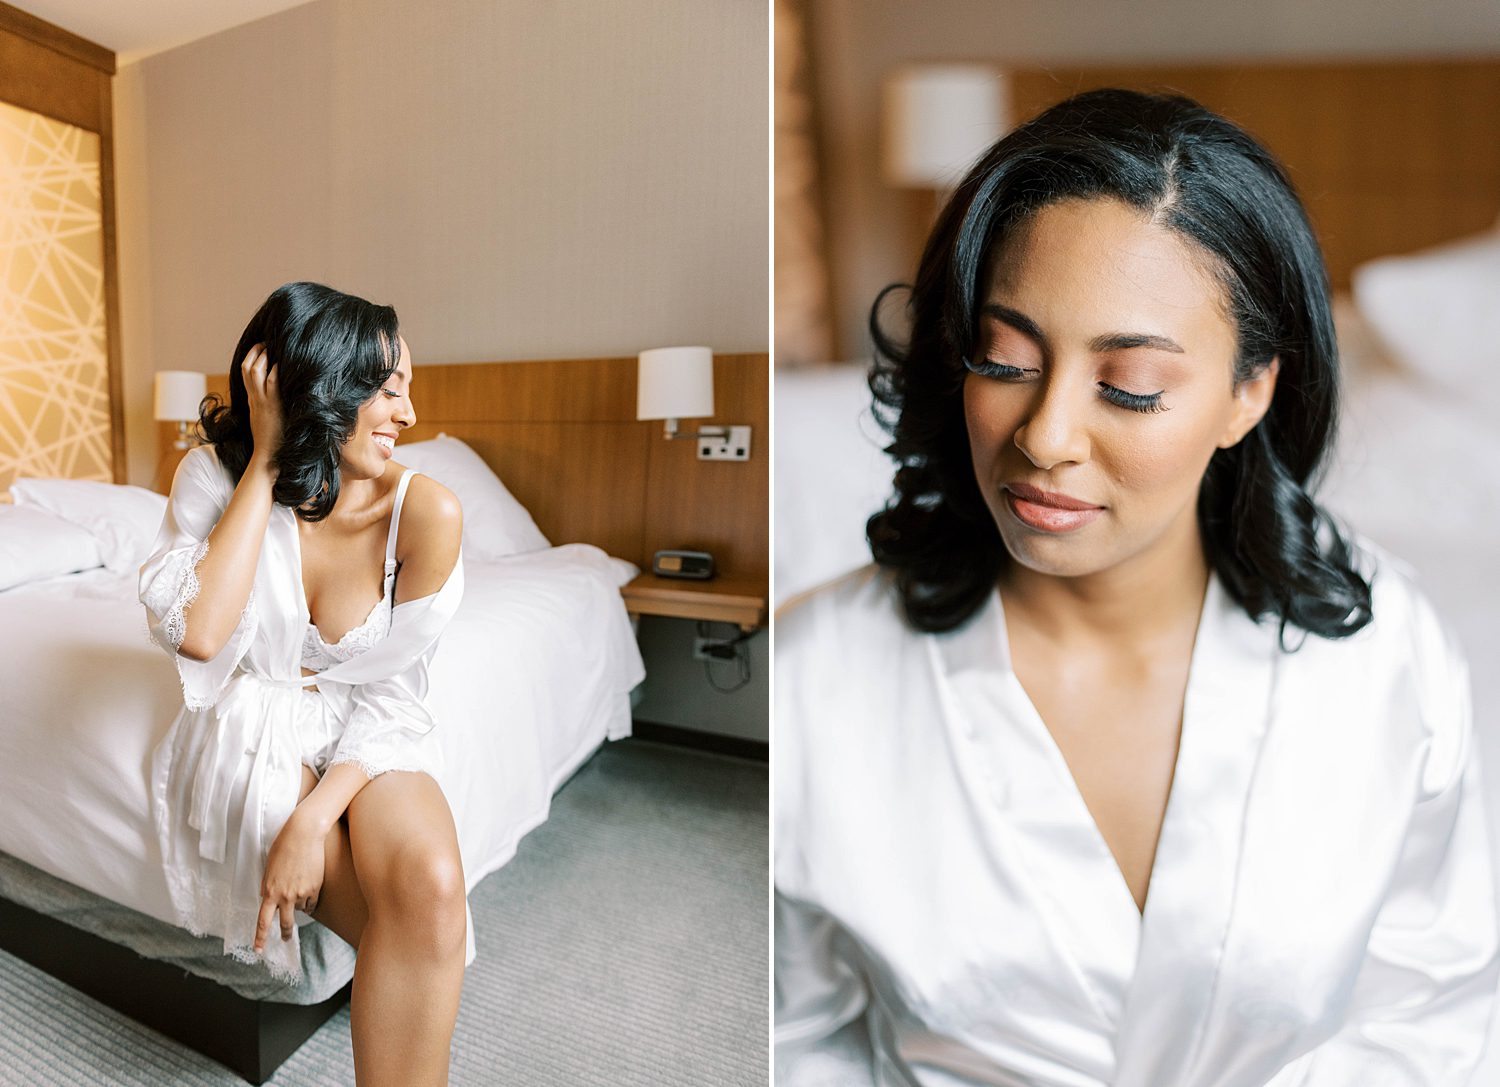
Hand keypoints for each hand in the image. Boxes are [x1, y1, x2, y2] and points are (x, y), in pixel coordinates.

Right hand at [242, 343, 283, 468]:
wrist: (267, 457)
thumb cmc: (270, 441)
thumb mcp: (263, 420)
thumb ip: (265, 407)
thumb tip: (274, 399)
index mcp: (252, 401)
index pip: (246, 374)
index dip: (251, 359)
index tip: (260, 349)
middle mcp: (255, 399)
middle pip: (247, 368)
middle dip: (255, 352)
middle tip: (266, 342)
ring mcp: (263, 401)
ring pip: (255, 371)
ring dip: (263, 356)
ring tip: (272, 347)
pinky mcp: (272, 406)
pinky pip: (272, 383)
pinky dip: (276, 370)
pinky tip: (284, 363)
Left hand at [255, 812, 324, 953]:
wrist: (304, 834)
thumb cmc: (283, 846)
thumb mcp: (269, 867)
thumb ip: (268, 885)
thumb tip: (268, 898)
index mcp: (270, 891)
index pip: (263, 921)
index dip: (260, 938)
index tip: (258, 950)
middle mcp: (285, 896)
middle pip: (285, 924)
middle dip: (285, 934)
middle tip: (286, 939)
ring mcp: (302, 893)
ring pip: (300, 909)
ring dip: (299, 904)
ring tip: (299, 886)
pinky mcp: (316, 887)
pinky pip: (312, 902)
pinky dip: (310, 899)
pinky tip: (309, 887)